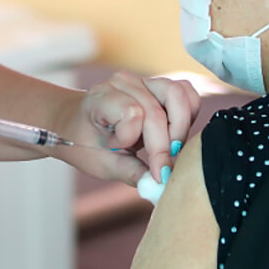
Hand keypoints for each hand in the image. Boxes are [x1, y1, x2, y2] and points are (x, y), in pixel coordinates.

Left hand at [52, 72, 200, 186]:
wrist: (78, 124)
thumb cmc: (87, 144)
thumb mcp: (103, 164)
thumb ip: (133, 173)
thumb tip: (160, 188)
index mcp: (102, 97)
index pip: (132, 113)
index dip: (134, 140)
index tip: (124, 155)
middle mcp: (125, 83)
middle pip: (159, 111)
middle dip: (164, 144)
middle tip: (161, 166)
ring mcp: (145, 80)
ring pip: (180, 96)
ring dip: (181, 127)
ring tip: (170, 147)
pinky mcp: (161, 84)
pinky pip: (187, 94)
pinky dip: (189, 114)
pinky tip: (175, 133)